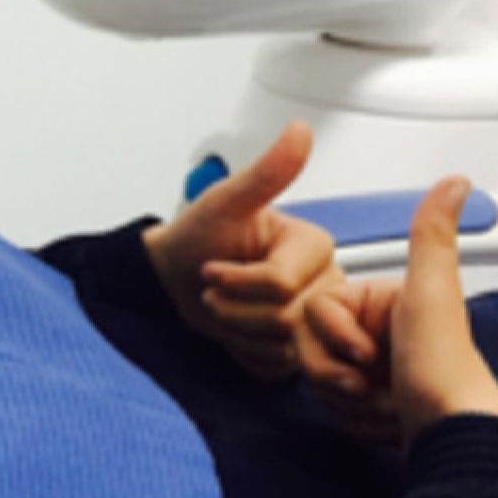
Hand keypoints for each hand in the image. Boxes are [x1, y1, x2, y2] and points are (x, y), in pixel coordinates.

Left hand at [143, 123, 340, 378]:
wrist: (172, 279)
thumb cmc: (195, 238)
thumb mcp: (224, 203)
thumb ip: (265, 173)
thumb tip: (299, 130)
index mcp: (315, 245)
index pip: (281, 283)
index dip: (236, 281)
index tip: (210, 267)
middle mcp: (325, 282)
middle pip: (286, 318)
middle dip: (233, 308)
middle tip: (212, 290)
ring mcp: (314, 319)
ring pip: (282, 345)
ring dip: (235, 330)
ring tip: (222, 306)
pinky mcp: (297, 349)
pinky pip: (276, 366)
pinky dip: (243, 353)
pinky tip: (233, 330)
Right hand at [296, 177, 497, 447]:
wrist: (453, 434)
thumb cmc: (442, 367)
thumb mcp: (432, 292)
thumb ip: (431, 234)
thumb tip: (456, 180)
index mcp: (381, 300)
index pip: (313, 309)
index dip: (331, 336)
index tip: (366, 352)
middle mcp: (377, 330)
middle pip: (310, 346)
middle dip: (335, 373)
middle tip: (371, 382)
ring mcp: (373, 368)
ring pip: (318, 379)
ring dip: (347, 399)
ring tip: (386, 402)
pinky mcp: (370, 404)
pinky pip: (333, 409)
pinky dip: (356, 420)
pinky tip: (386, 419)